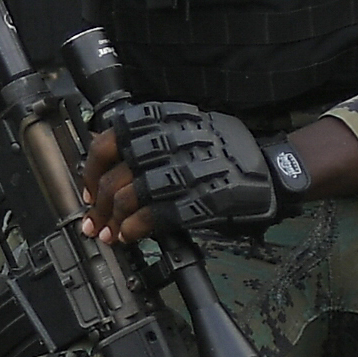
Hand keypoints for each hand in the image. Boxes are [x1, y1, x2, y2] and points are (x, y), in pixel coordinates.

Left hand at [81, 102, 309, 242]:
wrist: (270, 169)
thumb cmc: (225, 149)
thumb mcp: (183, 125)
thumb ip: (146, 138)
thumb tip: (109, 166)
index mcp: (158, 120)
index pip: (105, 143)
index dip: (90, 172)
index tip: (87, 190)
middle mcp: (165, 143)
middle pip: (112, 177)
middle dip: (97, 206)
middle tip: (93, 221)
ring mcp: (180, 172)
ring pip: (126, 198)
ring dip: (111, 223)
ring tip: (108, 234)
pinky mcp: (195, 201)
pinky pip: (151, 217)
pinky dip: (133, 230)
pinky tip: (129, 236)